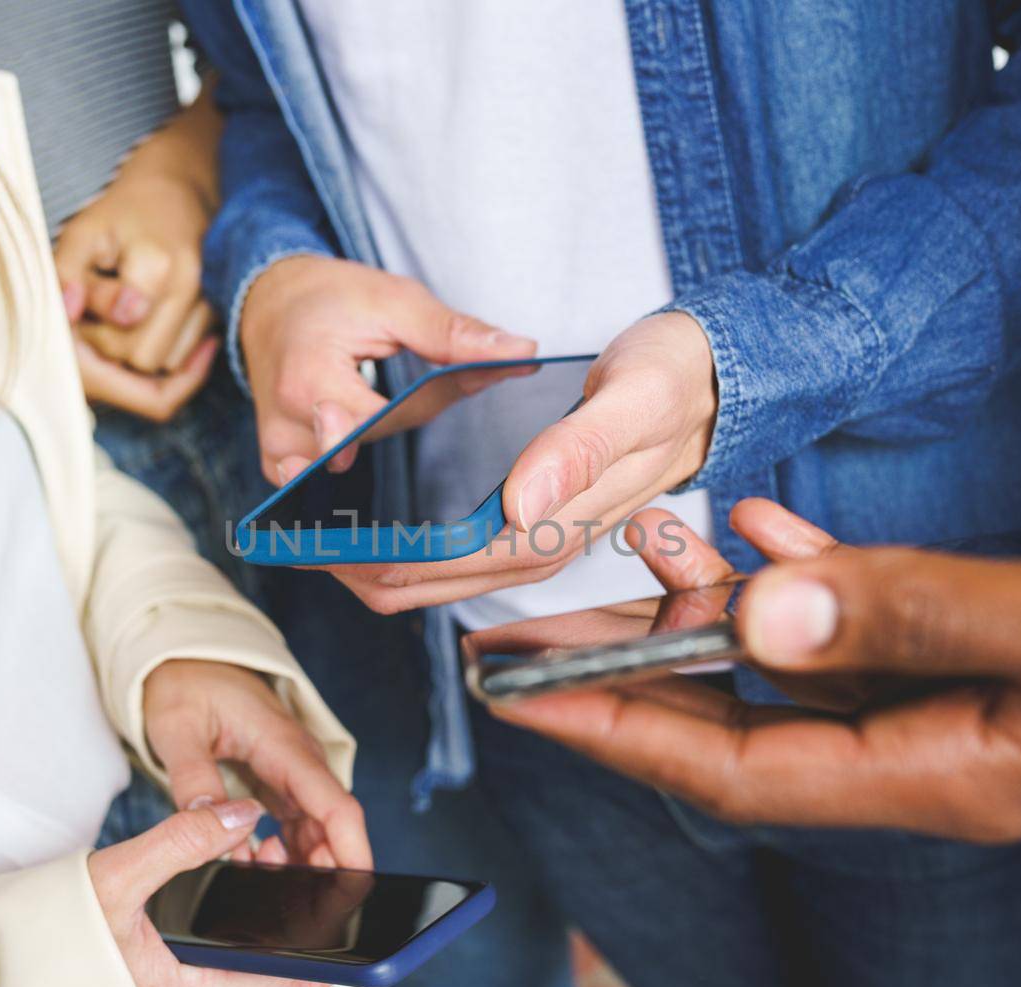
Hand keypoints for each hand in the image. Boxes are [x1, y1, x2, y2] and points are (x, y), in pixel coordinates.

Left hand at [56, 105, 220, 421]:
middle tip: (99, 311)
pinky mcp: (220, 313)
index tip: (86, 301)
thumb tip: (66, 314)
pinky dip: (162, 346)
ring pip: (168, 364)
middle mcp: (194, 290)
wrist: (181, 188)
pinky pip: (185, 357)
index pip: (122, 342)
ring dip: (140, 348)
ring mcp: (213, 303)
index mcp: (159, 267)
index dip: (94, 331)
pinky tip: (146, 317)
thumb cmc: (125, 211)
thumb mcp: (83, 231)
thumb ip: (66, 272)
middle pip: (146, 360)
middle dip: (116, 345)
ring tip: (123, 312)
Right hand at [87, 799, 326, 986]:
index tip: (332, 885)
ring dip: (262, 924)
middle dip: (290, 915)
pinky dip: (234, 937)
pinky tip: (225, 891)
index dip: (322, 932)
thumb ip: (184, 841)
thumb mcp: (117, 877)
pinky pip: (226, 978)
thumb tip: (242, 814)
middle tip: (273, 852)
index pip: (292, 978)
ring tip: (251, 859)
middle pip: (278, 975)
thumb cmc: (44, 937)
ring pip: (253, 975)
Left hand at [143, 660, 369, 868]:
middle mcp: (299, 760)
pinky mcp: (281, 781)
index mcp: (283, 745)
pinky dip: (286, 851)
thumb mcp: (177, 728)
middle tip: (295, 905)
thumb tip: (211, 822)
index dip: (351, 850)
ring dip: (304, 863)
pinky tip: (258, 866)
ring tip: (264, 885)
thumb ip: (193, 777)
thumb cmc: (186, 685)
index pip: (334, 804)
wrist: (187, 661)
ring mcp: (293, 771)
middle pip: (334, 825)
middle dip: (327, 869)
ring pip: (318, 829)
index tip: (354, 888)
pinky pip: (297, 824)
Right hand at [239, 255, 538, 484]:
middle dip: (404, 412)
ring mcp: (279, 447)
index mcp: (311, 376)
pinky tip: (357, 443)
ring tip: (373, 397)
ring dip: (377, 437)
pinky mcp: (277, 461)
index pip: (385, 416)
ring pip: (352, 464)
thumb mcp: (396, 301)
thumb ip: (454, 333)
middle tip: (416, 382)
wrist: (270, 304)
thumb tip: (524, 352)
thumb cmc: (332, 298)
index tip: (469, 378)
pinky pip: (321, 482)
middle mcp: (289, 421)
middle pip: (372, 441)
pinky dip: (344, 466)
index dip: (433, 400)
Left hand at [323, 311, 717, 614]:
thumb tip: (519, 506)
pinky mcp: (543, 518)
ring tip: (326, 550)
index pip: (469, 558)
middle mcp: (556, 539)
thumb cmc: (677, 377)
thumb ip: (582, 451)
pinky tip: (385, 536)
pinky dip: (421, 552)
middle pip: (455, 578)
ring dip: (392, 570)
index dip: (400, 561)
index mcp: (571, 519)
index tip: (338, 552)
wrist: (714, 373)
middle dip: (378, 573)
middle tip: (305, 553)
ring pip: (458, 574)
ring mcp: (550, 533)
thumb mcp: (638, 398)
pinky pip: (472, 553)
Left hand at [491, 498, 1020, 842]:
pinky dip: (811, 576)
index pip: (736, 769)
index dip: (614, 731)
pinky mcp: (1009, 648)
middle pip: (751, 722)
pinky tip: (761, 533)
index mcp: (952, 775)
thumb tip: (758, 620)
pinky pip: (874, 624)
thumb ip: (920, 616)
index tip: (512, 695)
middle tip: (538, 618)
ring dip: (720, 610)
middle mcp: (946, 751)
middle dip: (641, 670)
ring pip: (808, 666)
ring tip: (642, 544)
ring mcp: (978, 701)